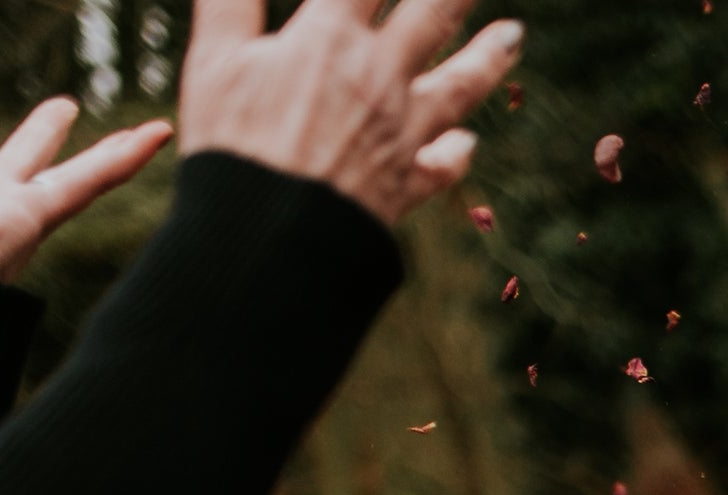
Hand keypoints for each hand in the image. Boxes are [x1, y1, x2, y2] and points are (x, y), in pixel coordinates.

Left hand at [0, 78, 171, 283]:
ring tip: (134, 131)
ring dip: (98, 151)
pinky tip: (157, 135)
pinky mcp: (39, 217)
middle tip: (61, 107)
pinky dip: (124, 158)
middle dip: (36, 133)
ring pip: (67, 174)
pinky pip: (90, 181)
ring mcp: (14, 211)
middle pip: (14, 156)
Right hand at [178, 0, 526, 223]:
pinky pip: (443, 163)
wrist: (270, 237)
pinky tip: (467, 142)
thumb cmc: (234, 143)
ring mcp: (403, 130)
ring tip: (514, 35)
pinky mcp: (407, 182)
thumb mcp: (214, 60)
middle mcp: (379, 77)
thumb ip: (228, 3)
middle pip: (433, 16)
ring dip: (488, 57)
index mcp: (331, 38)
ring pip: (460, 84)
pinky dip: (457, 150)